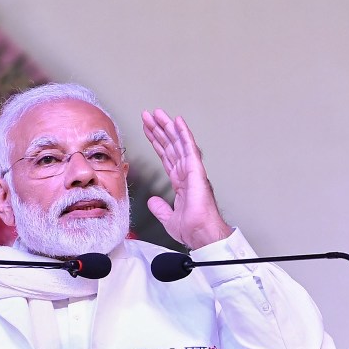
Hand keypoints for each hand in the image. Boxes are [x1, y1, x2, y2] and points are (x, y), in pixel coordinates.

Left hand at [141, 108, 232, 249]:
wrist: (201, 234)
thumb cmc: (192, 229)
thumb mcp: (169, 218)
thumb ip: (160, 208)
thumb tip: (152, 201)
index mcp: (181, 182)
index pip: (166, 157)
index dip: (157, 143)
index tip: (148, 130)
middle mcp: (187, 173)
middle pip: (170, 146)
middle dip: (159, 130)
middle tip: (148, 115)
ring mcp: (192, 170)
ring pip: (178, 143)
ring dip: (167, 127)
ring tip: (157, 113)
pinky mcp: (196, 171)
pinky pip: (189, 148)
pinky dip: (183, 134)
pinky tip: (177, 121)